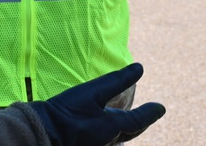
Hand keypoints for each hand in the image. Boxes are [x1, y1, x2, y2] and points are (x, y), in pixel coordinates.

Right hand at [30, 63, 165, 144]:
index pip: (139, 119)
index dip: (151, 112)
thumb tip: (139, 67)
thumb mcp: (93, 92)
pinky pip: (106, 141)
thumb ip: (117, 80)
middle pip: (132, 132)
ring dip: (127, 130)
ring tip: (132, 123)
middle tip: (152, 114)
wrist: (44, 133)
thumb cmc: (68, 112)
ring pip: (119, 138)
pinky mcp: (88, 144)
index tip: (162, 108)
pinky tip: (107, 131)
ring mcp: (98, 144)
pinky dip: (112, 134)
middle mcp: (109, 140)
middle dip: (141, 123)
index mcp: (114, 126)